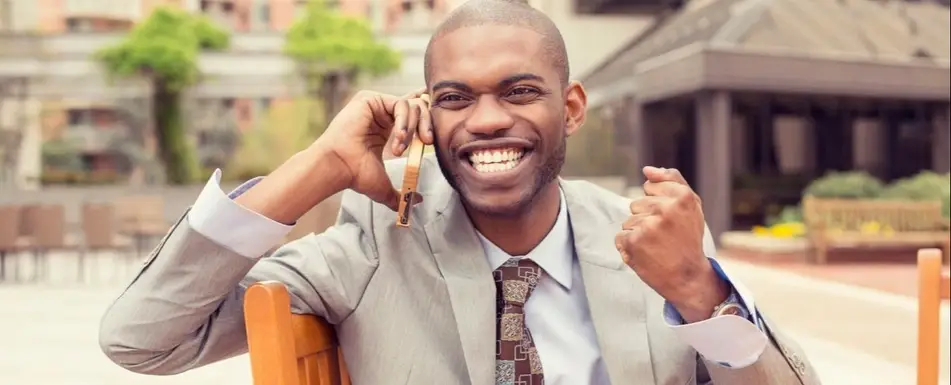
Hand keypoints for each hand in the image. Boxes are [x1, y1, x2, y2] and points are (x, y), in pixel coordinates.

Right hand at [314, 88, 434, 210]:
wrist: (340, 167)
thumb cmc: (356, 175)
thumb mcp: (384, 187)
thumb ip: (402, 193)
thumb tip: (417, 201)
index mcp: (386, 128)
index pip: (413, 113)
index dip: (427, 115)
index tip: (434, 132)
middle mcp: (382, 114)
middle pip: (417, 107)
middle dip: (427, 124)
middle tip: (428, 142)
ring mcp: (376, 105)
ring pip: (411, 106)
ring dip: (411, 129)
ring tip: (400, 149)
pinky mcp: (370, 99)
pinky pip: (400, 104)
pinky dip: (404, 122)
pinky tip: (397, 139)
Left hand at [614, 166, 728, 322]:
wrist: (687, 277)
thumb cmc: (688, 239)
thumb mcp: (691, 206)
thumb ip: (672, 181)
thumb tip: (647, 169)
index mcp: (682, 197)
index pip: (650, 186)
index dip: (658, 203)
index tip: (671, 219)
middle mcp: (665, 209)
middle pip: (637, 203)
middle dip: (647, 218)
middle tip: (665, 236)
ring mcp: (648, 226)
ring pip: (628, 221)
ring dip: (638, 233)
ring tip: (656, 246)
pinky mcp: (632, 242)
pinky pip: (620, 236)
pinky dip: (629, 247)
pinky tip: (646, 254)